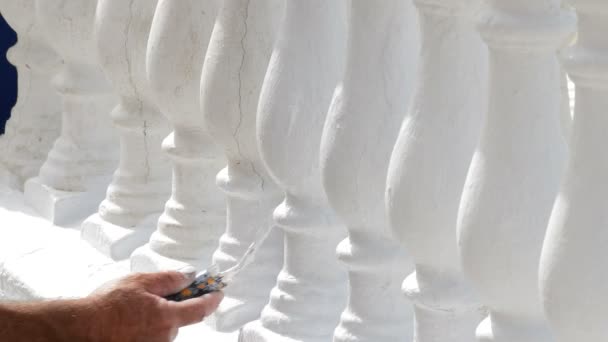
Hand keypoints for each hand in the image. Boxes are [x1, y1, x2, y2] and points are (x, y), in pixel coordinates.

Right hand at [88, 270, 223, 341]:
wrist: (81, 328)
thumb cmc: (107, 305)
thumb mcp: (140, 281)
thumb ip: (169, 279)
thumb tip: (189, 276)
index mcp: (167, 317)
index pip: (201, 308)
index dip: (212, 299)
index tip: (218, 292)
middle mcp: (164, 336)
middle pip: (179, 318)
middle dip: (173, 305)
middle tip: (153, 294)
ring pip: (164, 327)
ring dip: (157, 316)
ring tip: (132, 309)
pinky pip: (152, 335)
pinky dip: (146, 326)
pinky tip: (129, 320)